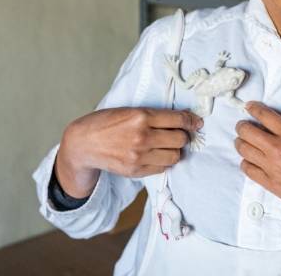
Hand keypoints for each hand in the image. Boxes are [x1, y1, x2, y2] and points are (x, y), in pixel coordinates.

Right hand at [56, 107, 202, 197]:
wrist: (83, 143)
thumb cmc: (106, 122)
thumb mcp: (129, 110)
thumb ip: (153, 115)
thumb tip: (182, 119)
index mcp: (142, 116)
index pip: (178, 119)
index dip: (191, 121)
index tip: (197, 123)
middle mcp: (143, 136)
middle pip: (180, 139)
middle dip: (183, 136)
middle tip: (179, 134)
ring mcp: (139, 155)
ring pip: (175, 155)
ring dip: (175, 150)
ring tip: (168, 146)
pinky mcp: (136, 170)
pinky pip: (163, 168)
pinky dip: (164, 162)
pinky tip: (157, 155)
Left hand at [234, 101, 280, 221]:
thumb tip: (279, 131)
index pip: (263, 115)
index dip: (252, 108)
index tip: (249, 107)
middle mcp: (277, 147)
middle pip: (246, 131)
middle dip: (242, 126)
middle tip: (243, 127)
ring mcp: (272, 166)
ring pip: (243, 149)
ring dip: (241, 143)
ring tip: (243, 143)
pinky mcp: (270, 183)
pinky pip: (248, 169)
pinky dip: (246, 163)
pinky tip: (250, 161)